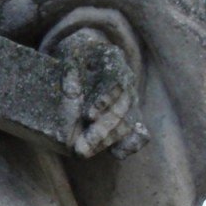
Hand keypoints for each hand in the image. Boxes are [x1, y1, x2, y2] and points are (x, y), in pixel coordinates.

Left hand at [43, 24, 147, 159]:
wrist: (87, 53)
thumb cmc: (75, 53)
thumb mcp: (69, 53)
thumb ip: (69, 71)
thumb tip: (72, 93)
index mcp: (113, 60)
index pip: (114, 82)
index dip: (103, 99)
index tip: (88, 116)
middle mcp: (126, 80)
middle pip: (120, 108)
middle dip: (101, 130)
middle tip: (81, 148)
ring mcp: (129, 98)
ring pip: (124, 123)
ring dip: (105, 141)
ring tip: (84, 152)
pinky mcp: (128, 114)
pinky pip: (137, 133)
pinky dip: (129, 144)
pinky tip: (117, 153)